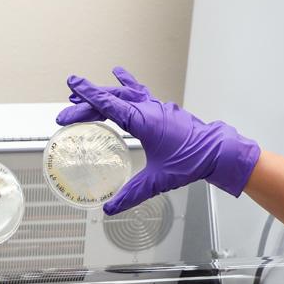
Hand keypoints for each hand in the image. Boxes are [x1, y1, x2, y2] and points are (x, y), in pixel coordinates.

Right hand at [56, 66, 260, 214]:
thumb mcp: (157, 180)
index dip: (88, 96)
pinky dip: (126, 84)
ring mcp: (156, 106)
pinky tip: (119, 75)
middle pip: (111, 100)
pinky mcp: (162, 109)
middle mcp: (148, 109)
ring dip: (102, 92)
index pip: (109, 104)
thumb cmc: (192, 161)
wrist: (217, 152)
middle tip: (66, 112)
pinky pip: (139, 91)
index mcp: (143, 121)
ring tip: (82, 93)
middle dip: (86, 104)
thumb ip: (131, 195)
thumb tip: (110, 208)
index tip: (73, 83)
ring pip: (123, 93)